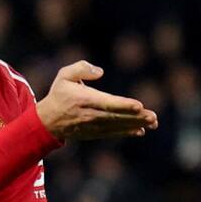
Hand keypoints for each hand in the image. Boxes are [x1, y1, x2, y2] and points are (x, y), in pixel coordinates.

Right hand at [35, 61, 158, 140]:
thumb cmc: (59, 95)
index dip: (123, 104)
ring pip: (117, 125)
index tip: (139, 105)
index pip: (107, 102)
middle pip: (116, 116)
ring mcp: (93, 126)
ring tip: (153, 123)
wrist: (47, 121)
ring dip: (136, 124)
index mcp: (84, 99)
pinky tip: (139, 131)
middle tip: (153, 117)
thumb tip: (100, 72)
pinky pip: (112, 133)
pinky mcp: (94, 133)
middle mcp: (90, 114)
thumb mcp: (64, 76)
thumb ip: (81, 69)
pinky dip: (126, 132)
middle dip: (136, 117)